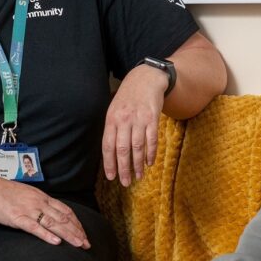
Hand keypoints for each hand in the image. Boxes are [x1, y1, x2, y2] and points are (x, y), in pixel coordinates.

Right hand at [0, 172, 89, 247]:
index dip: (76, 222)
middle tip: (87, 243)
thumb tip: (49, 212)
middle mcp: (39, 203)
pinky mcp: (17, 218)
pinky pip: (35, 227)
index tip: (84, 233)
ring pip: (53, 223)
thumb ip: (39, 203)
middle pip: (63, 218)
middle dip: (77, 231)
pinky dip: (46, 235)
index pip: (65, 210)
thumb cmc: (5, 192)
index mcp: (42, 197)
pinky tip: (56, 242)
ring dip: (68, 234)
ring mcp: (29, 210)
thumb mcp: (27, 194)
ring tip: (79, 244)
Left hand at [102, 63, 166, 186]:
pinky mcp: (152, 118)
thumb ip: (112, 129)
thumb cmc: (128, 97)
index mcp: (111, 119)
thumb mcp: (114, 109)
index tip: (111, 177)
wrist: (145, 78)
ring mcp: (139, 119)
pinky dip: (150, 153)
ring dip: (137, 165)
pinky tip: (149, 163)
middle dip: (123, 169)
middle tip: (124, 182)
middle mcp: (124, 120)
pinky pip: (151, 140)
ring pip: (137, 147)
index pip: (108, 146)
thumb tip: (110, 153)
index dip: (109, 163)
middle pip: (123, 149)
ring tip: (137, 176)